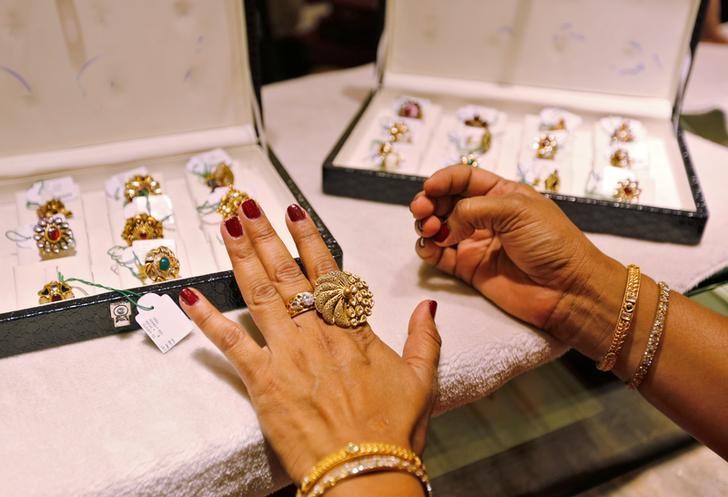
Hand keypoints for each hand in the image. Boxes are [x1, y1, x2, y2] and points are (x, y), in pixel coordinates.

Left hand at [179, 200, 439, 486]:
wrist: (366, 474)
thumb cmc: (393, 430)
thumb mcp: (422, 380)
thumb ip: (425, 338)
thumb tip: (428, 305)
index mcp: (353, 330)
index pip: (327, 271)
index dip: (308, 237)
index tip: (293, 211)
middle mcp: (318, 333)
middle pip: (287, 273)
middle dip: (265, 236)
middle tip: (246, 205)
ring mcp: (288, 354)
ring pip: (260, 294)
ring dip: (241, 257)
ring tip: (225, 227)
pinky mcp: (264, 381)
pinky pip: (231, 344)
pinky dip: (208, 318)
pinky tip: (189, 296)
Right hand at [410, 165, 613, 337]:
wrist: (568, 291)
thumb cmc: (552, 243)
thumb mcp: (517, 210)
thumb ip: (474, 209)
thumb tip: (445, 222)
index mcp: (502, 194)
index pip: (464, 178)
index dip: (443, 180)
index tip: (429, 188)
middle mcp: (486, 216)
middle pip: (446, 202)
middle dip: (429, 202)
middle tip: (421, 210)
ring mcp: (476, 243)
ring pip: (438, 228)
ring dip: (426, 225)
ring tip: (430, 231)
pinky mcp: (469, 269)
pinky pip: (439, 256)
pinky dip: (427, 250)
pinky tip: (428, 248)